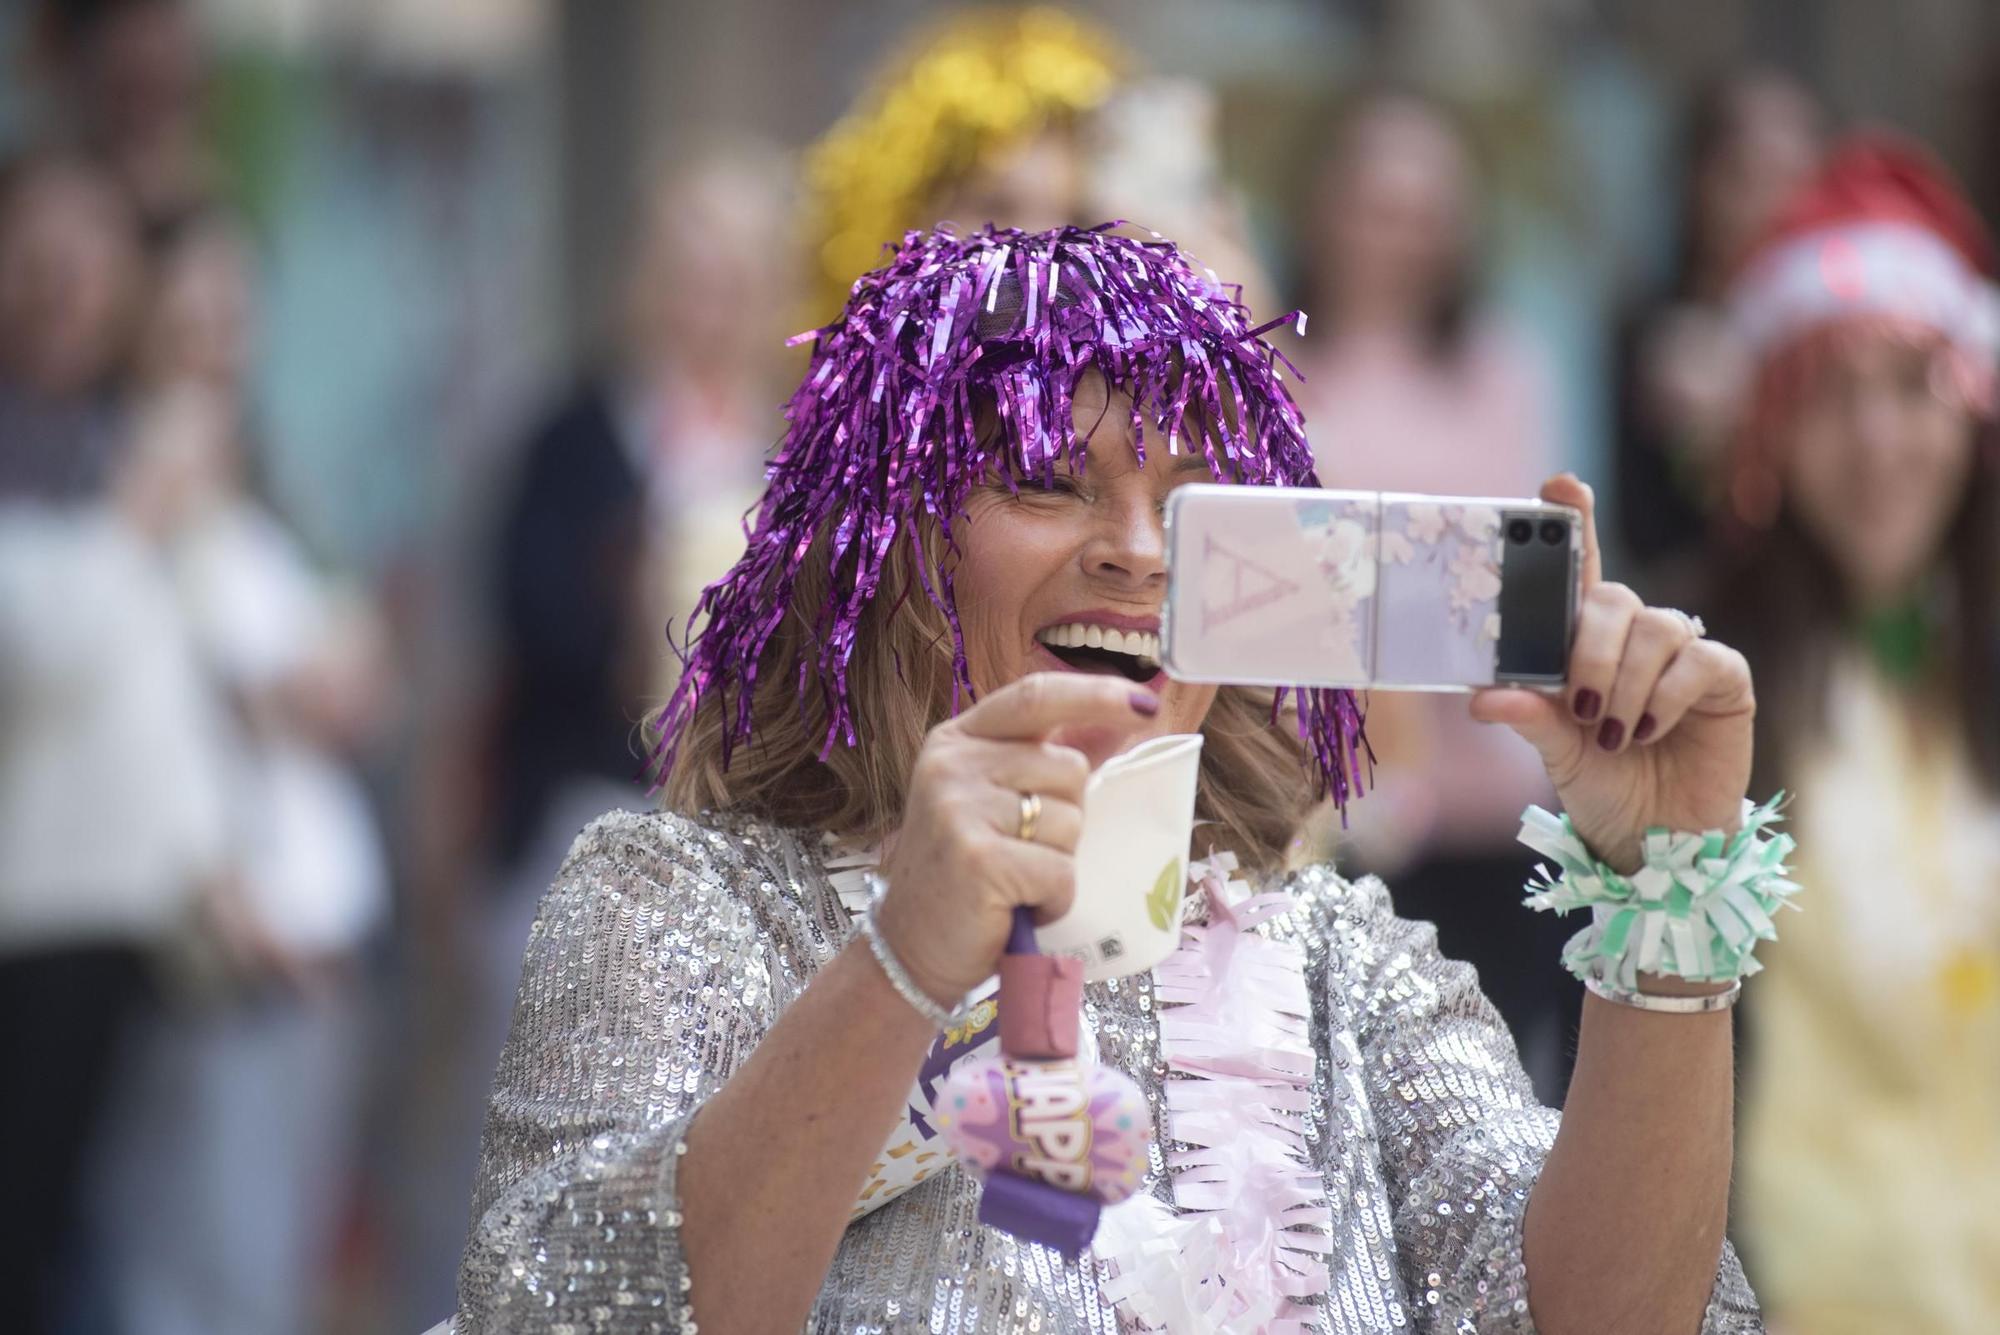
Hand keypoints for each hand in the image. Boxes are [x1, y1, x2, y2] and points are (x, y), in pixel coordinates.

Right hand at [874, 673, 1159, 1005]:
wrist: (912, 947)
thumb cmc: (966, 874)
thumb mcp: (998, 801)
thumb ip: (1053, 759)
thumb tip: (1127, 717)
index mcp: (958, 740)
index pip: (1036, 697)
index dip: (1095, 695)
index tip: (1144, 704)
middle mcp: (952, 764)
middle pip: (1069, 768)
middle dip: (1067, 817)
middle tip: (1024, 850)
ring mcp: (959, 807)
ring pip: (1070, 822)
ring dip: (1058, 862)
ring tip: (1016, 880)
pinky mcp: (976, 857)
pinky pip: (1060, 871)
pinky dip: (1054, 899)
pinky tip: (1019, 907)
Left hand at [1470, 475, 1754, 871]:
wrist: (1659, 843)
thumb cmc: (1605, 788)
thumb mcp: (1557, 753)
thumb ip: (1530, 716)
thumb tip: (1482, 697)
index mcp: (1584, 644)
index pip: (1577, 571)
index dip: (1572, 522)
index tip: (1558, 487)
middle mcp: (1633, 639)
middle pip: (1614, 600)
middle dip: (1591, 650)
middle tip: (1583, 707)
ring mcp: (1682, 654)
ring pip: (1657, 628)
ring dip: (1628, 684)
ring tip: (1616, 733)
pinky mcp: (1725, 679)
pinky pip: (1700, 659)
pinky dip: (1669, 694)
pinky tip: (1652, 728)